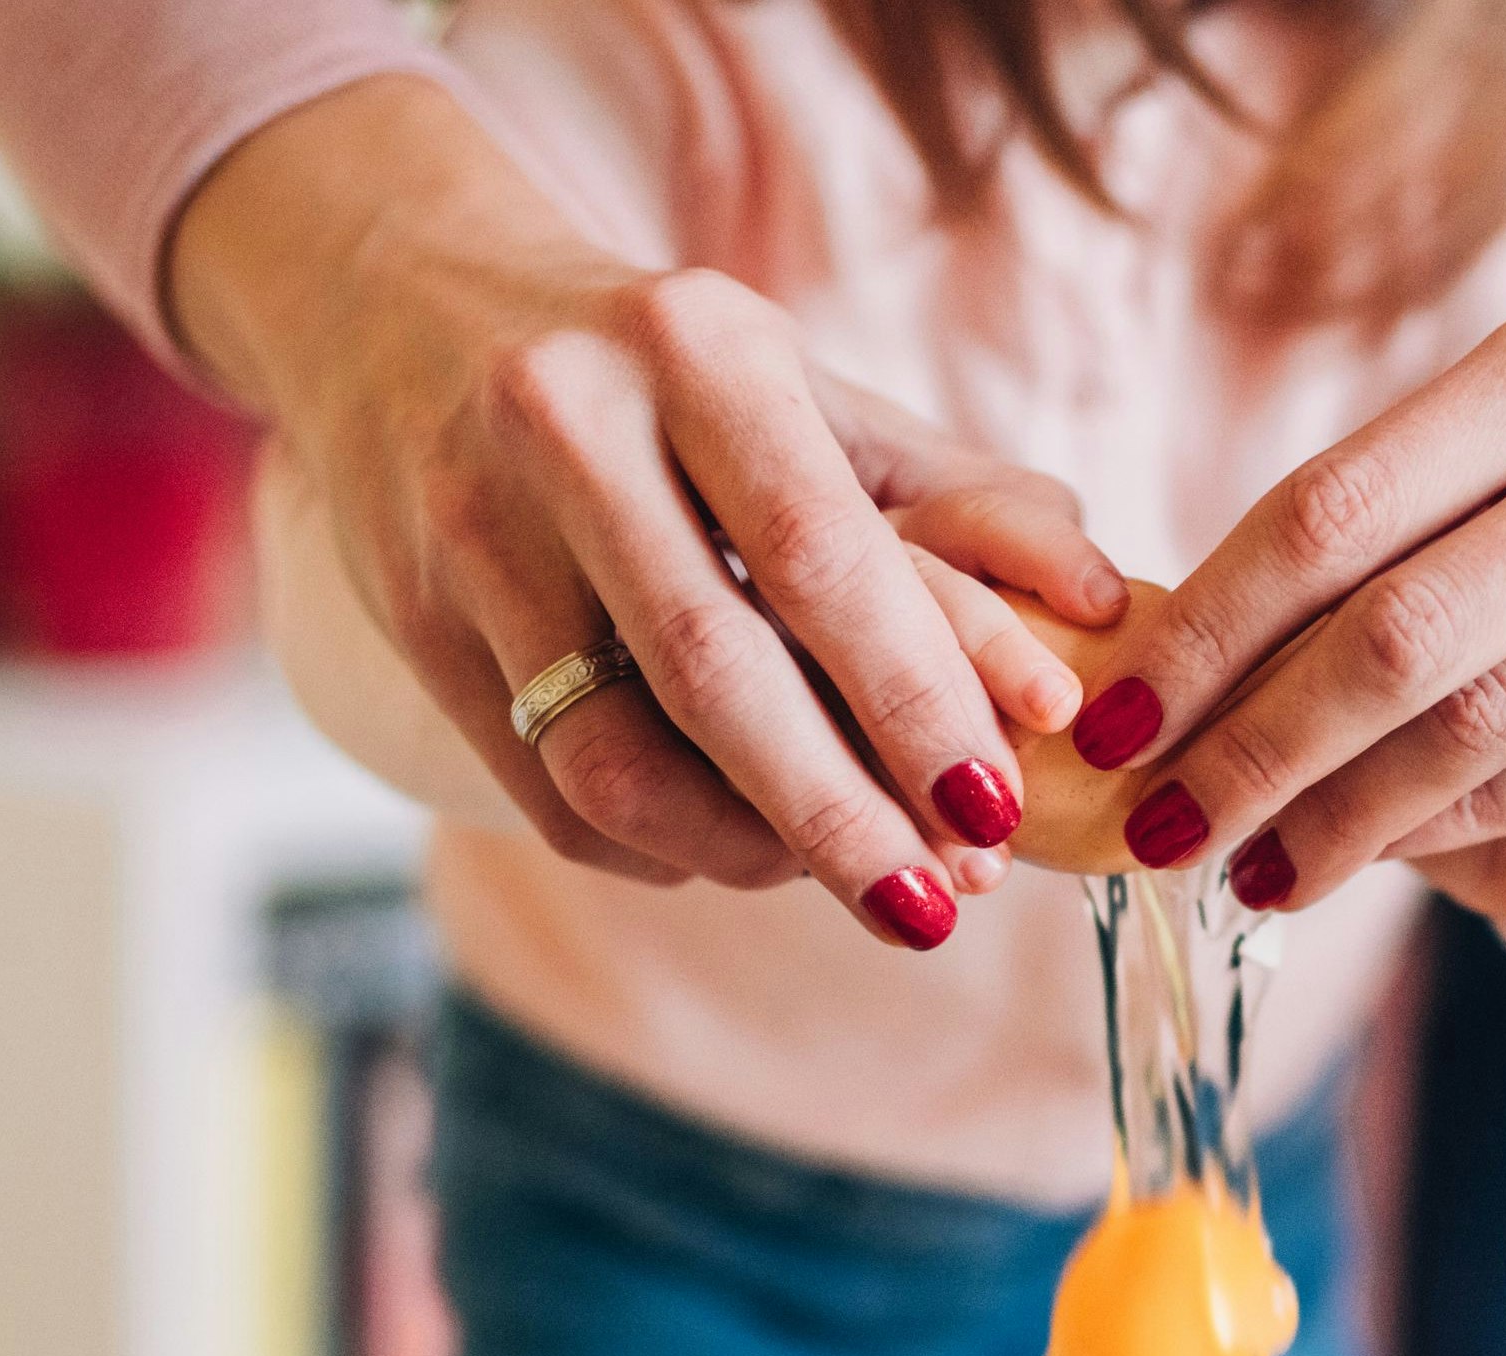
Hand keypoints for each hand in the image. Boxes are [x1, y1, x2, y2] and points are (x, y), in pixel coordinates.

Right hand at [173, 77, 1126, 941]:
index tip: (997, 810)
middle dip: (839, 814)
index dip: (913, 695)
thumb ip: (962, 502)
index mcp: (695, 349)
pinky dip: (660, 850)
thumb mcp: (809, 392)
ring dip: (747, 852)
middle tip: (936, 908)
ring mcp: (468, 532)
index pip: (818, 552)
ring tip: (854, 882)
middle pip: (711, 672)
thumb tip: (1105, 613)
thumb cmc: (664, 370)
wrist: (400, 298)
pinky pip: (548, 792)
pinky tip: (739, 854)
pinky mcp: (409, 626)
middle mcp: (565, 428)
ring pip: (611, 759)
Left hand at [1084, 278, 1505, 907]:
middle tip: (1145, 827)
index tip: (1110, 712)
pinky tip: (1394, 859)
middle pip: (1384, 634)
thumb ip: (1470, 478)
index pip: (1333, 506)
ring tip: (1247, 872)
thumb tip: (1262, 615)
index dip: (1203, 630)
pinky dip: (1470, 832)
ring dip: (1341, 821)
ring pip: (1480, 726)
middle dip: (1239, 750)